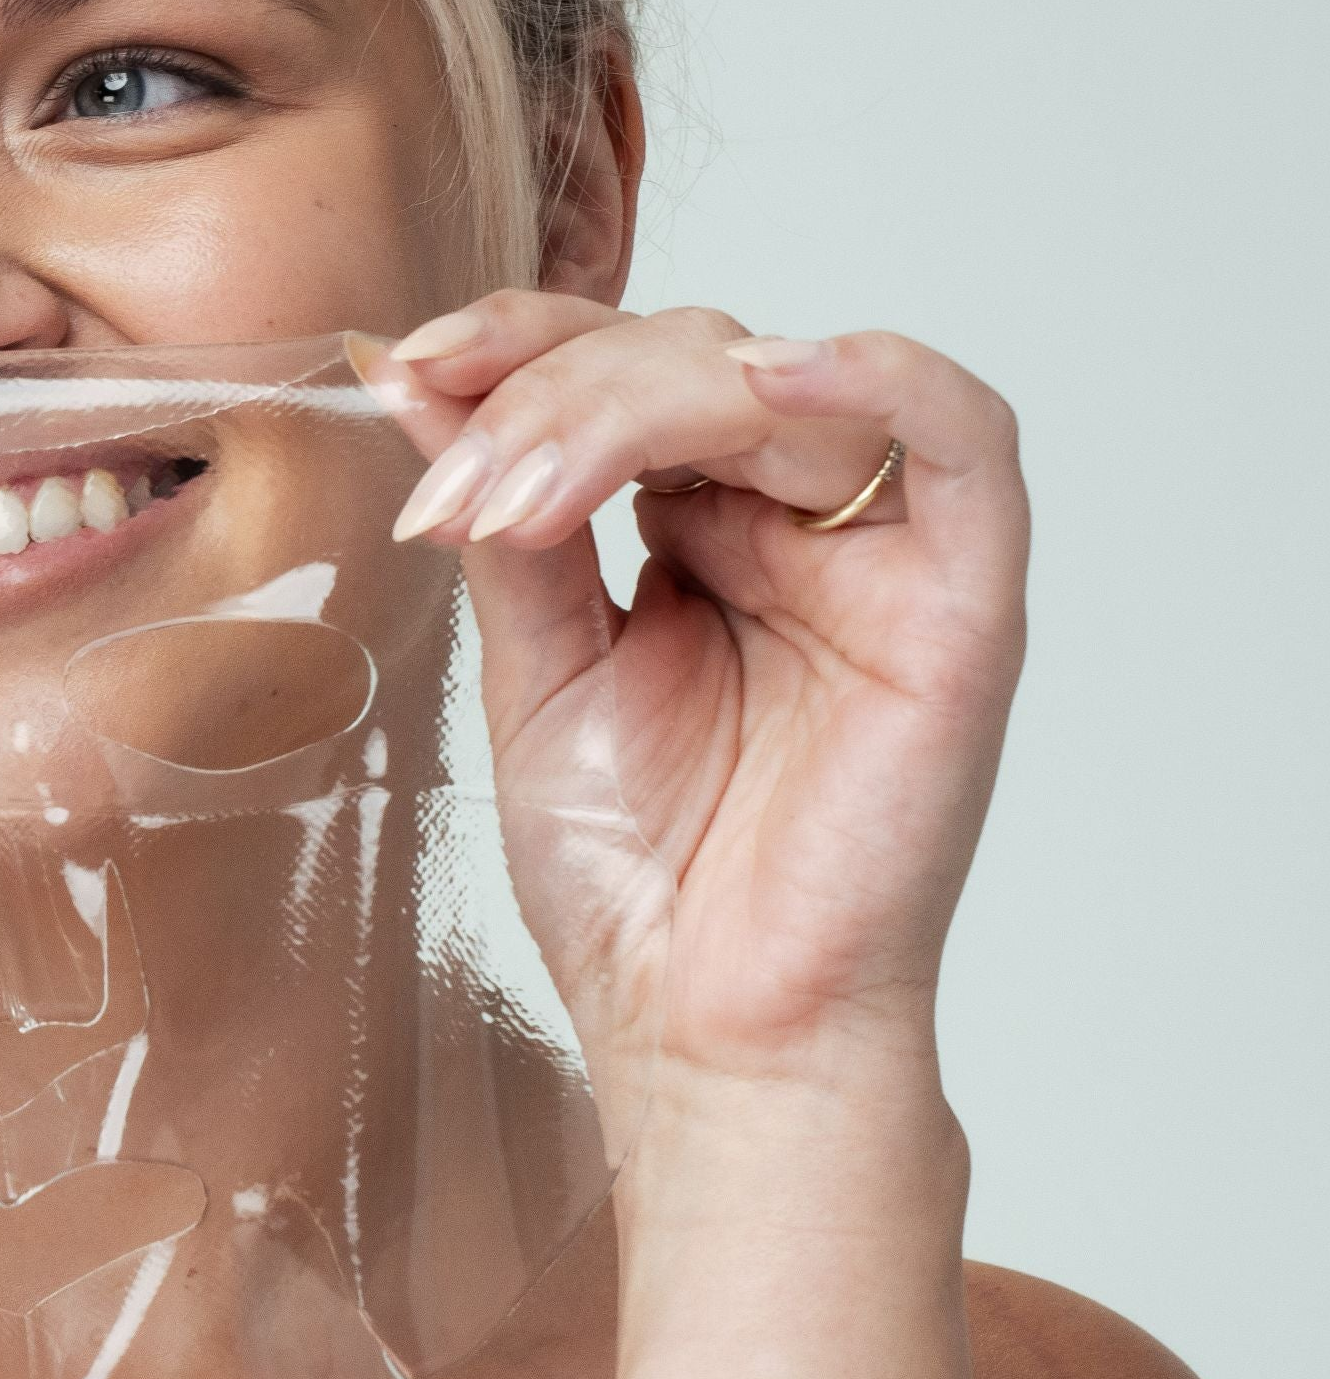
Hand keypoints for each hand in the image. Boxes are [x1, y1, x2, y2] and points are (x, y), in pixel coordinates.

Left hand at [365, 294, 1027, 1126]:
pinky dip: (880, 378)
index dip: (517, 345)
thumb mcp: (535, 663)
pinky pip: (967, 440)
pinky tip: (770, 377)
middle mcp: (795, 523)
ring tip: (522, 495)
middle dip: (550, 398)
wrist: (703, 1034)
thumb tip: (412, 368)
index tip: (412, 366)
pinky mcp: (961, 605)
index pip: (620, 365)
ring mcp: (882, 557)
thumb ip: (503, 513)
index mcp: (700, 526)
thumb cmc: (632, 874)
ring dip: (632, 407)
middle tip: (456, 488)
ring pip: (781, 384)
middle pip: (688, 356)